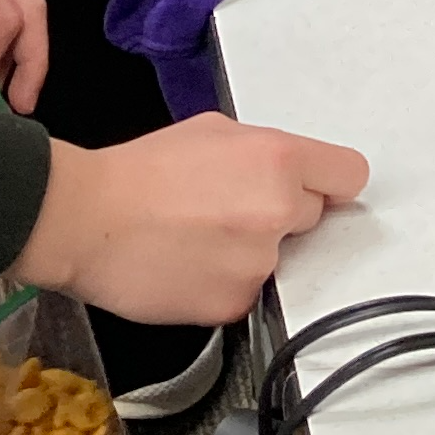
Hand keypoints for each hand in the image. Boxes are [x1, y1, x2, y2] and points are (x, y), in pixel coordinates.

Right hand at [8, 116, 369, 328]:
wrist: (85, 219)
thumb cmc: (138, 173)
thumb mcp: (213, 130)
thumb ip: (265, 151)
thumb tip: (288, 169)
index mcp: (279, 160)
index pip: (349, 176)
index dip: (330, 182)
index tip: (320, 189)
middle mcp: (278, 211)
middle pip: (313, 218)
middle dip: (283, 215)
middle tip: (232, 210)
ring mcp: (259, 263)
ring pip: (278, 259)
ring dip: (252, 252)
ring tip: (200, 238)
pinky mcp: (235, 303)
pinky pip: (248, 293)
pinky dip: (225, 284)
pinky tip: (190, 265)